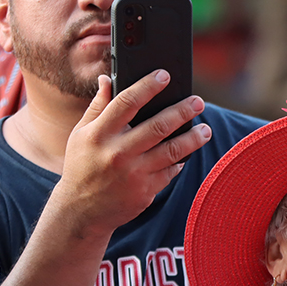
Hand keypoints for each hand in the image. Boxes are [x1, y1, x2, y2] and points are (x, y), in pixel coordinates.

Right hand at [54, 72, 212, 237]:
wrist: (81, 211)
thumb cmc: (82, 166)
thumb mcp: (81, 134)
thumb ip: (97, 107)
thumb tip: (107, 78)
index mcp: (99, 134)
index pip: (127, 102)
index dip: (147, 86)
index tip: (164, 75)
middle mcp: (118, 153)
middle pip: (158, 126)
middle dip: (182, 111)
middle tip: (198, 101)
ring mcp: (134, 174)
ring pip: (172, 151)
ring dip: (193, 138)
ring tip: (205, 129)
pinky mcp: (146, 191)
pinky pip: (170, 172)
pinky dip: (180, 161)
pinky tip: (187, 152)